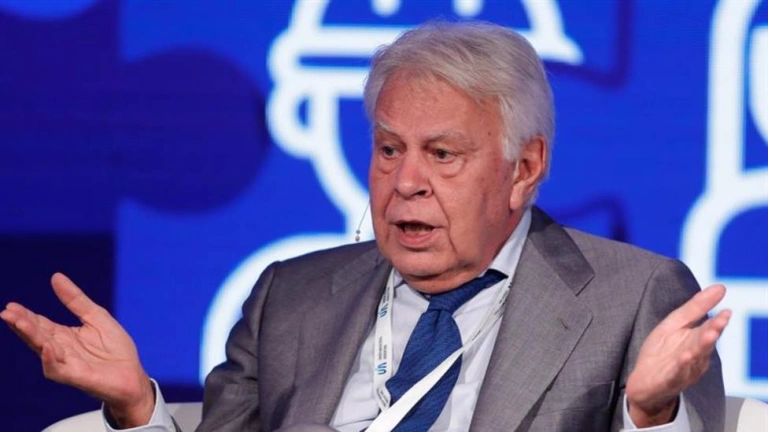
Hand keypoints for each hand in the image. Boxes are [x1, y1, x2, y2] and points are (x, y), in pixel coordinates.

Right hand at [0, 273, 153, 426]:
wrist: (133, 375)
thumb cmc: (115, 348)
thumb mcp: (96, 316)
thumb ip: (75, 300)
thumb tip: (55, 276)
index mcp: (64, 336)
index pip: (40, 324)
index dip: (25, 315)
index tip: (11, 305)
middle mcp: (60, 350)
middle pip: (36, 335)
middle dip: (21, 324)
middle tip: (7, 312)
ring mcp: (66, 364)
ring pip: (43, 349)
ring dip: (31, 336)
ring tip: (19, 322)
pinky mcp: (75, 376)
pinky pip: (58, 369)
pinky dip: (51, 359)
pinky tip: (47, 347)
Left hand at [626, 284, 730, 426]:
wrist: (644, 384)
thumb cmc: (662, 352)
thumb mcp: (674, 325)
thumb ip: (695, 308)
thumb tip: (720, 288)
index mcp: (695, 341)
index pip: (709, 329)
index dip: (717, 322)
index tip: (726, 312)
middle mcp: (694, 356)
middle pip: (704, 342)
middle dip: (712, 332)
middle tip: (720, 321)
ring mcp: (683, 369)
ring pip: (694, 357)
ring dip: (701, 346)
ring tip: (709, 335)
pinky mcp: (668, 380)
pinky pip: (676, 372)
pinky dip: (681, 365)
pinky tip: (684, 357)